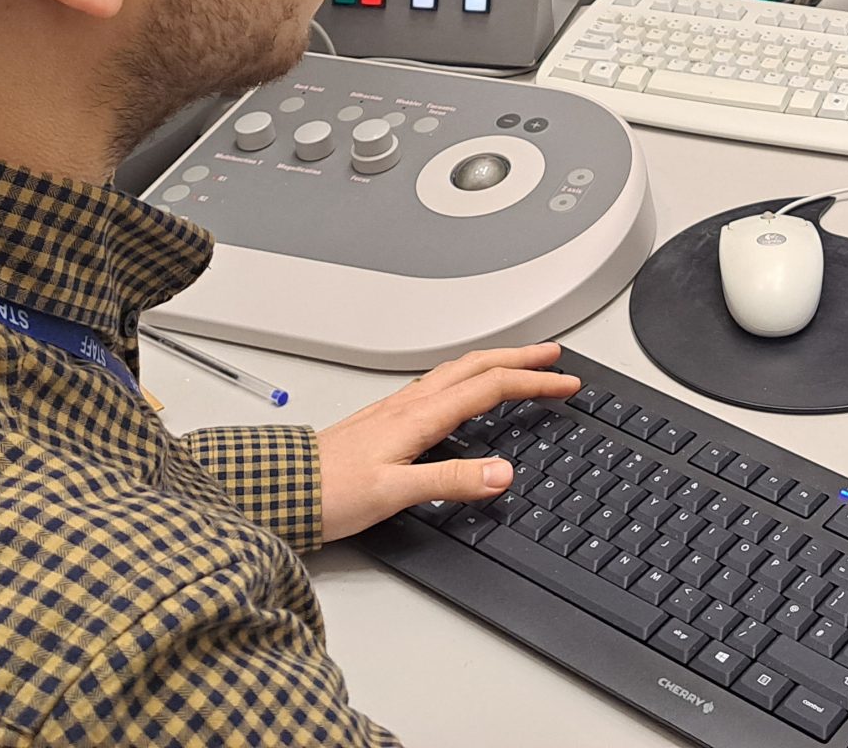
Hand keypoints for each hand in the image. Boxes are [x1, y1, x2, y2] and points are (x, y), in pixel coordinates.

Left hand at [317, 343, 580, 542]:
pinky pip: (441, 384)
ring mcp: (398, 408)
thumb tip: (502, 473)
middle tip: (554, 355)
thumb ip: (451, 481)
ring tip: (520, 361)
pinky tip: (466, 389)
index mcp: (420, 416)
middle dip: (521, 356)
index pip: (490, 386)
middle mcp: (411, 404)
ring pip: (459, 371)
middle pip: (477, 366)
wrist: (282, 490)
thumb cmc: (330, 493)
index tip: (565, 383)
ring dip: (496, 361)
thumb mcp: (396, 493)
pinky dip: (469, 376)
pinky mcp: (386, 419)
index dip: (533, 382)